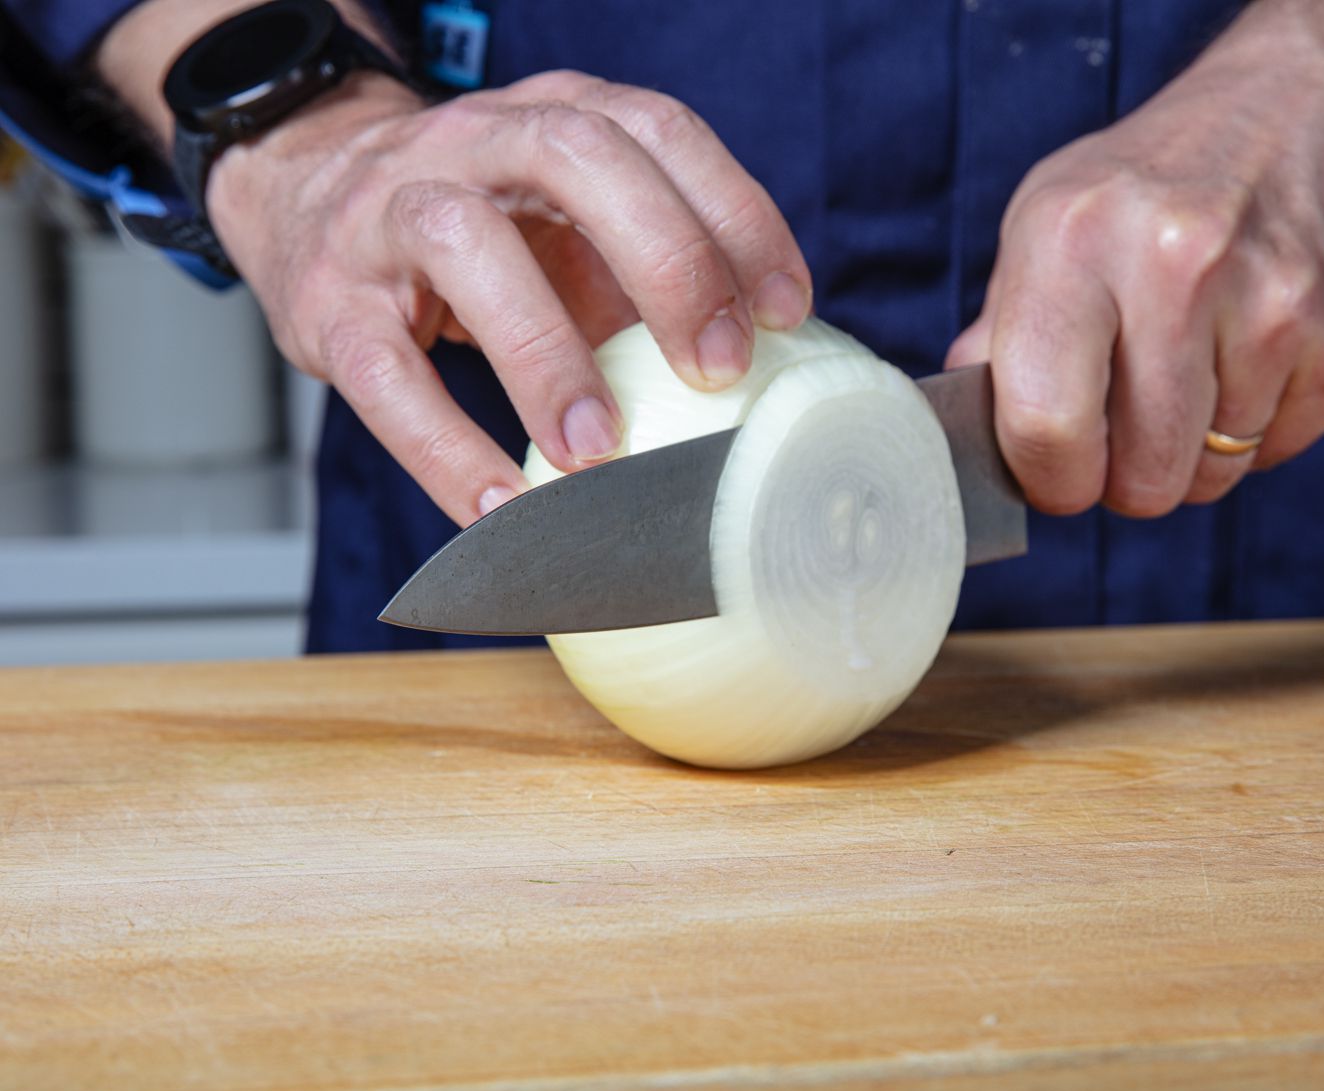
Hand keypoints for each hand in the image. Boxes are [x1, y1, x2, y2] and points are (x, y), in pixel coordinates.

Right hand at [208, 71, 811, 524]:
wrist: (306, 201)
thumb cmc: (479, 236)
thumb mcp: (569, 231)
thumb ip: (648, 277)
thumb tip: (757, 375)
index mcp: (553, 119)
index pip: (657, 132)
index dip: (733, 214)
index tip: (786, 312)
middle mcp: (473, 141)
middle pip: (576, 155)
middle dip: (665, 259)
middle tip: (716, 370)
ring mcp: (389, 212)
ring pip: (464, 245)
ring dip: (545, 353)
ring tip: (599, 452)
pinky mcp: (330, 301)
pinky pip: (384, 376)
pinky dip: (446, 449)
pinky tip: (502, 508)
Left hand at [946, 6, 1323, 516]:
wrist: (1314, 99)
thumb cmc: (1154, 180)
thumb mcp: (1047, 221)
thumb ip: (1001, 334)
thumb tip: (964, 430)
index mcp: (1073, 242)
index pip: (1046, 428)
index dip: (1049, 478)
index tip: (1059, 471)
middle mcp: (1176, 266)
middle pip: (1142, 477)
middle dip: (1128, 476)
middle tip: (1131, 422)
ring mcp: (1276, 303)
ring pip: (1215, 475)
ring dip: (1198, 449)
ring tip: (1199, 365)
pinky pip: (1282, 449)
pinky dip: (1262, 425)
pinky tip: (1256, 352)